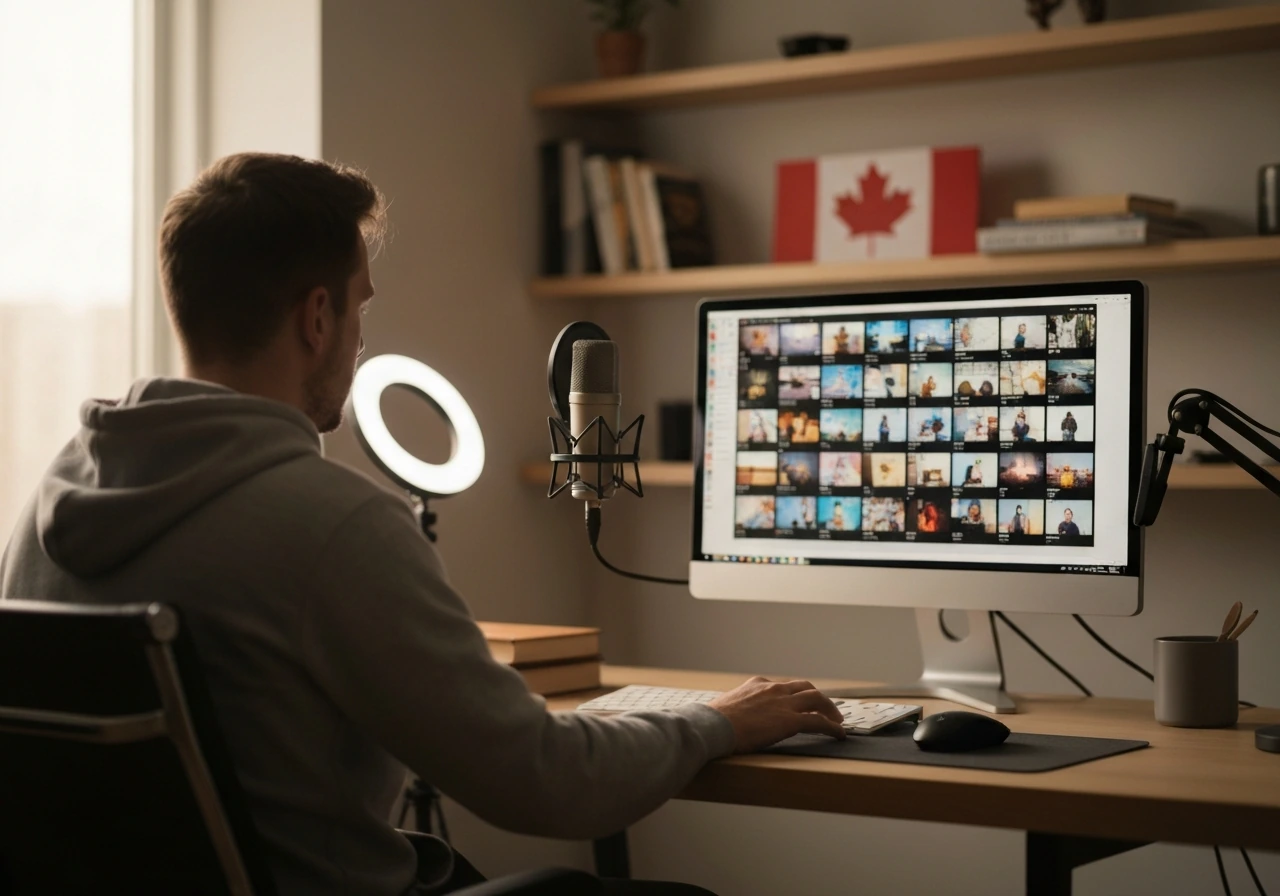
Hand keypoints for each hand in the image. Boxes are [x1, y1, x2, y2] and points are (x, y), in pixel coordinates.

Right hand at [708, 676, 844, 752]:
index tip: (798, 703)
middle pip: (805, 687)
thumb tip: (728, 720)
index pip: (782, 686)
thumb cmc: (712, 721)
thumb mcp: (724, 708)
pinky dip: (832, 727)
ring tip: (837, 720)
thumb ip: (735, 710)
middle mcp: (774, 689)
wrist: (713, 725)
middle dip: (818, 698)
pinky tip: (839, 734)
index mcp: (757, 685)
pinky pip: (819, 722)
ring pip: (817, 699)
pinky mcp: (790, 721)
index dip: (794, 695)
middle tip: (825, 708)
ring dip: (830, 709)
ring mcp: (784, 703)